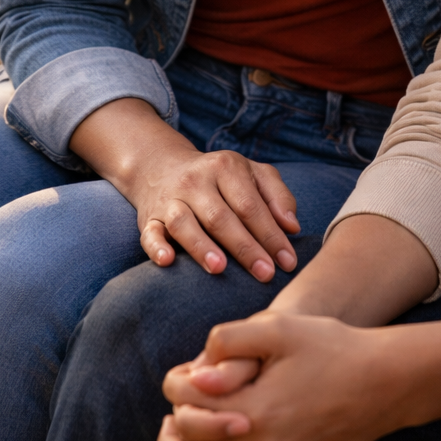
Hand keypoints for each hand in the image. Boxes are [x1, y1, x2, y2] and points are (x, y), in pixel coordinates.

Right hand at [70, 98, 299, 279]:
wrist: (162, 166)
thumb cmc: (220, 178)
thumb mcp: (252, 174)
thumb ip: (277, 196)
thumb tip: (293, 227)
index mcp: (226, 167)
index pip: (250, 204)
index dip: (270, 234)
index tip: (287, 261)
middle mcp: (196, 181)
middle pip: (221, 216)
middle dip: (245, 247)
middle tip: (266, 273)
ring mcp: (170, 200)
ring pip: (185, 223)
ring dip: (201, 246)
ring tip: (220, 269)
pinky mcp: (148, 219)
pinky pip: (149, 233)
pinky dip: (156, 247)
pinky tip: (168, 261)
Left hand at [158, 312, 404, 440]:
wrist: (386, 382)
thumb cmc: (333, 348)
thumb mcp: (281, 329)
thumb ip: (232, 340)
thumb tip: (197, 369)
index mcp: (252, 412)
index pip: (187, 416)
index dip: (177, 392)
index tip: (183, 377)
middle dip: (177, 438)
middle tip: (176, 417)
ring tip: (201, 439)